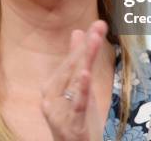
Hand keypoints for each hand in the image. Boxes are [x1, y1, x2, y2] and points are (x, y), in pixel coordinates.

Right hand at [40, 20, 107, 140]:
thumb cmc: (76, 121)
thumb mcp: (78, 89)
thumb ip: (76, 61)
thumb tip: (77, 31)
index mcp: (52, 86)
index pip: (71, 60)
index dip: (86, 42)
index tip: (99, 25)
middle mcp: (50, 97)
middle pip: (72, 67)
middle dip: (88, 46)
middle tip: (99, 27)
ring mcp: (58, 111)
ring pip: (75, 82)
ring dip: (86, 60)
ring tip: (94, 42)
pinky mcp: (70, 125)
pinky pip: (77, 105)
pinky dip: (81, 89)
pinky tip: (86, 73)